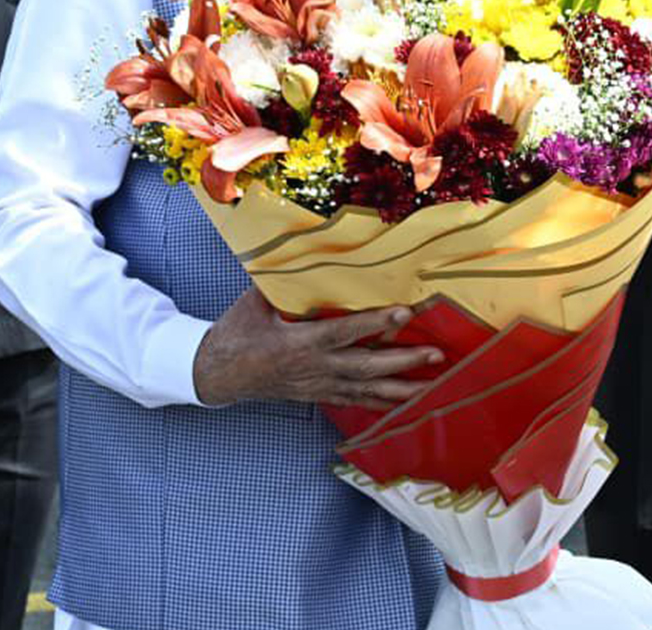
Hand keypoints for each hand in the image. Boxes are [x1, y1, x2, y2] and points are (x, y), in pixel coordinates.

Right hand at [192, 287, 442, 409]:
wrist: (216, 374)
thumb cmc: (236, 334)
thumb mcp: (254, 302)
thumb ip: (280, 280)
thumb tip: (300, 247)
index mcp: (299, 343)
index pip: (345, 331)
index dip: (376, 322)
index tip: (405, 313)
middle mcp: (314, 368)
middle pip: (366, 367)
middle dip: (403, 361)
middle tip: (435, 354)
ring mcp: (318, 385)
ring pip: (366, 390)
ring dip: (401, 389)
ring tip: (432, 385)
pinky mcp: (317, 395)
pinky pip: (355, 401)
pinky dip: (381, 403)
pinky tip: (403, 403)